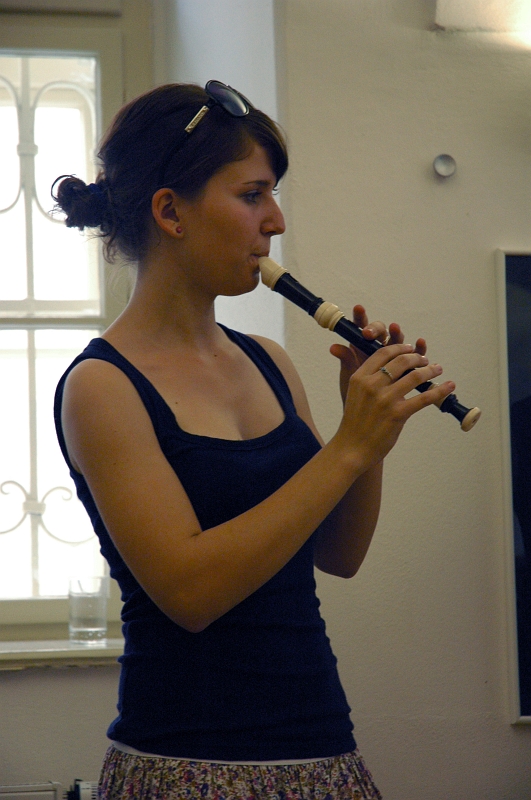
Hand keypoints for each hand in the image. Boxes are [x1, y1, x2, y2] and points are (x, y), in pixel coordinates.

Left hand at [330, 304, 426, 405]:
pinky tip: (420, 342)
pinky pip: (414, 353)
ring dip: (397, 333)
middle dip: (376, 329)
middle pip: (380, 332)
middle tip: (369, 333)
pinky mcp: (408, 365)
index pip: (361, 327)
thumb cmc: (357, 394)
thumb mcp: (350, 377)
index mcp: (361, 347)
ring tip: (395, 328)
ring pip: (397, 339)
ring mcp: (394, 355)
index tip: (358, 308)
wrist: (369, 414)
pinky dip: (419, 347)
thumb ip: (346, 360)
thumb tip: (333, 347)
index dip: (360, 317)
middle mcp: (378, 347)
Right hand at [334, 341, 454, 468]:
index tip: (410, 348)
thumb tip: (389, 368)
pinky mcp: (397, 414)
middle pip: (401, 361)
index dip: (400, 347)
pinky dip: (440, 391)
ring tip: (437, 369)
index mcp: (359, 377)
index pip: (383, 353)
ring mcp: (385, 399)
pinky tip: (449, 386)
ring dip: (430, 370)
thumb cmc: (354, 423)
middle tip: (426, 360)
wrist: (351, 448)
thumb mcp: (354, 394)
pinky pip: (423, 398)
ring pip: (415, 376)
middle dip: (417, 357)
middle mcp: (371, 385)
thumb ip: (368, 379)